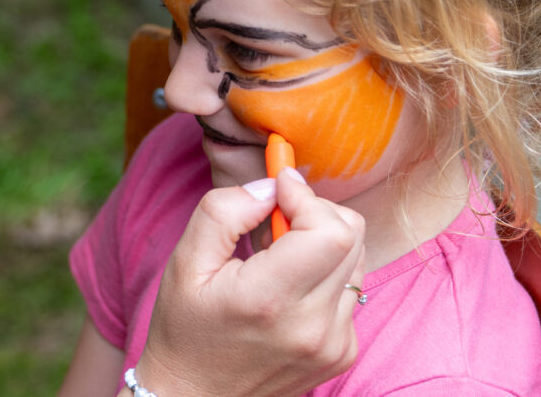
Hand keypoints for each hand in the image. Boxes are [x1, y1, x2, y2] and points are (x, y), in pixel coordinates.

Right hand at [134, 170, 366, 396]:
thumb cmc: (186, 329)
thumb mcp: (185, 262)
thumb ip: (224, 212)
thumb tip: (270, 187)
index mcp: (269, 300)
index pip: (330, 230)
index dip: (307, 197)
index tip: (279, 188)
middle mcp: (311, 326)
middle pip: (351, 236)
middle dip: (315, 212)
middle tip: (275, 220)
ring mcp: (333, 343)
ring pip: (356, 258)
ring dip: (322, 242)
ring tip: (279, 257)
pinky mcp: (343, 352)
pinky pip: (351, 288)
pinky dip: (326, 273)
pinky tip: (290, 287)